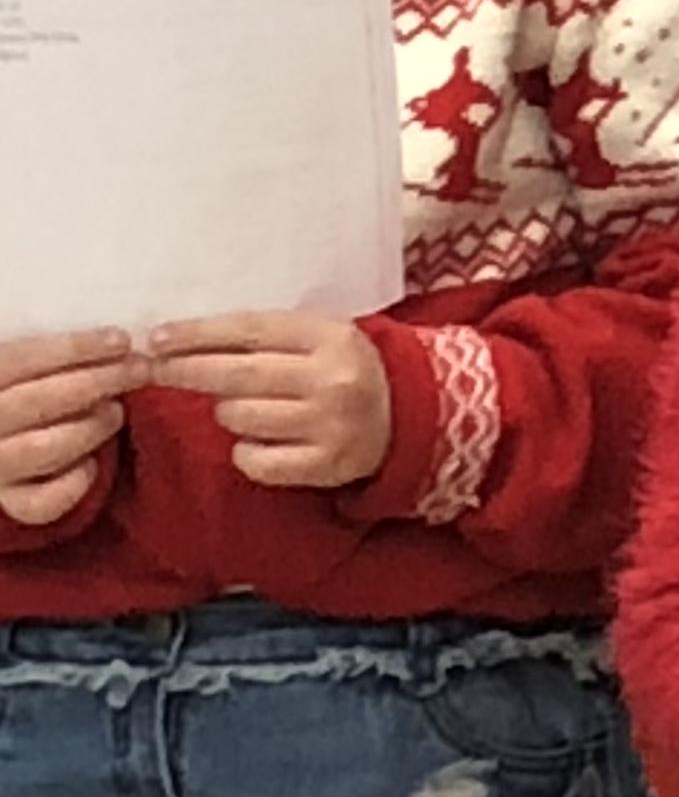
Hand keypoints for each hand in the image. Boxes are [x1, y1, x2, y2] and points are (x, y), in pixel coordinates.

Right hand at [0, 329, 138, 525]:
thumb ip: (50, 362)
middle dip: (96, 382)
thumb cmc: (31, 395)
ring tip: (117, 412)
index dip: (71, 349)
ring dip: (89, 427)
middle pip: (35, 402)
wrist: (13, 445)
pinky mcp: (12, 504)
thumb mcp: (31, 373)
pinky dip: (73, 484)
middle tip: (138, 370)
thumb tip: (110, 344)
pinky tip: (93, 465)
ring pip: (42, 449)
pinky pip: (42, 503)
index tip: (121, 340)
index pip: (18, 360)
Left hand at [138, 313, 392, 489]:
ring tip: (243, 407)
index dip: (197, 334)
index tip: (157, 339)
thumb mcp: (318, 337)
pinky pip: (254, 460)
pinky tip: (260, 441)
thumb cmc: (343, 370)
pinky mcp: (325, 466)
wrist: (407, 417)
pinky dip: (246, 451)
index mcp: (331, 338)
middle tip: (154, 369)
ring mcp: (330, 426)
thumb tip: (182, 340)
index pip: (250, 330)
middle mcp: (333, 381)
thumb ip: (265, 336)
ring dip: (227, 412)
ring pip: (239, 417)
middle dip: (186, 370)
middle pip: (238, 374)